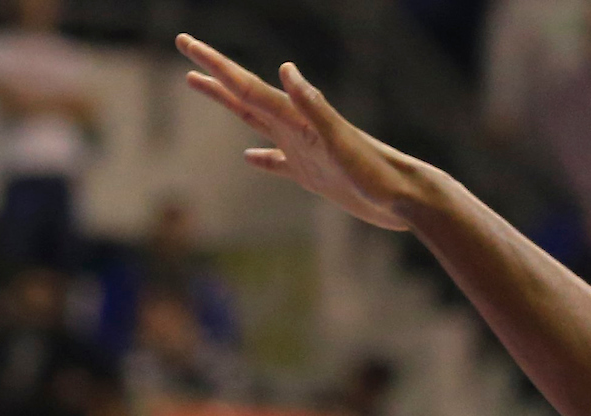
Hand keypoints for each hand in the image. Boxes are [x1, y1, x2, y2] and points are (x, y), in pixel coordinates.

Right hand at [177, 35, 420, 231]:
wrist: (405, 197)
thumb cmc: (376, 171)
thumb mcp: (341, 140)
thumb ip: (314, 106)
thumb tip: (285, 69)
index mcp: (297, 118)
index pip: (247, 86)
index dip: (215, 66)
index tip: (186, 44)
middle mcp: (296, 128)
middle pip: (244, 95)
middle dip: (213, 73)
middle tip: (185, 47)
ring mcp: (303, 149)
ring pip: (256, 122)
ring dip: (229, 103)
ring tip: (201, 86)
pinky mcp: (313, 174)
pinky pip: (278, 162)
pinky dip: (262, 158)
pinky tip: (250, 158)